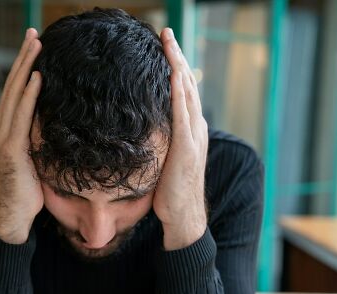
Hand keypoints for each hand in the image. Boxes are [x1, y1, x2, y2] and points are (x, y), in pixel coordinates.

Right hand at [0, 28, 42, 243]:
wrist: (12, 215)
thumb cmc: (27, 189)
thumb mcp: (34, 157)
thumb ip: (39, 138)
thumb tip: (57, 126)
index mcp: (5, 127)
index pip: (14, 90)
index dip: (24, 66)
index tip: (34, 46)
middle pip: (12, 84)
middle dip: (23, 57)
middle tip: (34, 33)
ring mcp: (2, 136)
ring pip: (14, 94)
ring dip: (26, 67)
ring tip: (36, 46)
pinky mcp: (10, 148)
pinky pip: (21, 116)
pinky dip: (28, 96)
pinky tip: (37, 79)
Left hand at [153, 27, 209, 250]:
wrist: (183, 216)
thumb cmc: (170, 194)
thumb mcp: (164, 161)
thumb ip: (158, 143)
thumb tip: (140, 133)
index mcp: (190, 130)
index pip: (183, 91)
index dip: (175, 67)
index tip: (164, 47)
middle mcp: (196, 128)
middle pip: (187, 84)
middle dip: (177, 57)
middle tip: (166, 33)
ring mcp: (194, 136)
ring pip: (187, 91)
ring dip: (178, 65)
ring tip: (169, 42)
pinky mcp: (187, 147)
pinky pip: (184, 112)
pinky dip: (180, 91)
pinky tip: (174, 73)